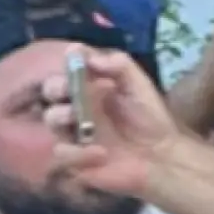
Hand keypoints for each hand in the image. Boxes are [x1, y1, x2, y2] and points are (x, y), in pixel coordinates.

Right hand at [41, 46, 183, 197]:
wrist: (162, 156)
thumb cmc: (151, 119)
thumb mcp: (141, 86)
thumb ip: (120, 65)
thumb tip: (88, 55)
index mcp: (91, 87)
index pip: (69, 70)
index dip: (68, 64)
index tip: (74, 59)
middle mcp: (77, 106)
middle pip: (51, 92)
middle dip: (55, 87)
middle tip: (67, 89)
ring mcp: (73, 132)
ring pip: (51, 120)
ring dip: (60, 115)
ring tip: (77, 117)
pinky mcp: (75, 158)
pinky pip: (62, 153)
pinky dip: (77, 153)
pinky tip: (101, 153)